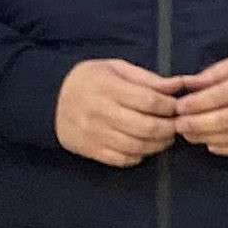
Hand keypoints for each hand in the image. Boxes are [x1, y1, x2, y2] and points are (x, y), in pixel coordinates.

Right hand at [55, 59, 178, 166]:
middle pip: (145, 126)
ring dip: (158, 145)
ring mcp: (94, 133)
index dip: (169, 106)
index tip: (177, 107)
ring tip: (165, 137)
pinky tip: (144, 147)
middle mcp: (99, 110)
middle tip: (176, 125)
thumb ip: (147, 78)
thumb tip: (178, 85)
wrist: (49, 100)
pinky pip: (121, 159)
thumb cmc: (89, 81)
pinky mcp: (90, 149)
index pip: (148, 100)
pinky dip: (138, 156)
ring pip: (136, 145)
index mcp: (106, 86)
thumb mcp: (115, 68)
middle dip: (168, 128)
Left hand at [174, 48, 227, 156]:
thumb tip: (189, 85)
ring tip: (189, 135)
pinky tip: (211, 145)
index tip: (179, 107)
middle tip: (178, 126)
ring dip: (208, 137)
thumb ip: (216, 72)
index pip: (223, 94)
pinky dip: (227, 148)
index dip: (198, 103)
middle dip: (199, 124)